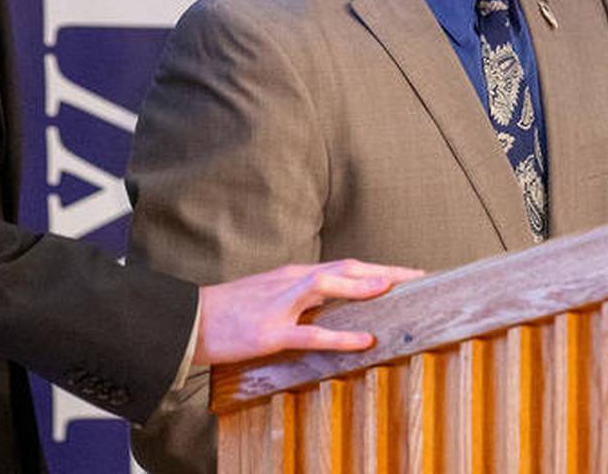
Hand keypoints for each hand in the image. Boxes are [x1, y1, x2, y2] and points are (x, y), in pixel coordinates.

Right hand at [193, 258, 422, 365]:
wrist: (189, 320)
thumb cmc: (229, 312)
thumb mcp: (269, 297)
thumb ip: (300, 300)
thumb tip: (332, 308)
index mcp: (293, 276)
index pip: (345, 267)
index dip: (378, 269)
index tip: (407, 273)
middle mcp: (292, 282)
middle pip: (346, 269)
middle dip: (384, 272)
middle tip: (418, 277)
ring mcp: (281, 305)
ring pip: (330, 287)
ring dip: (364, 287)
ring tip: (395, 290)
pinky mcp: (270, 332)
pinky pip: (312, 333)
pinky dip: (340, 336)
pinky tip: (364, 341)